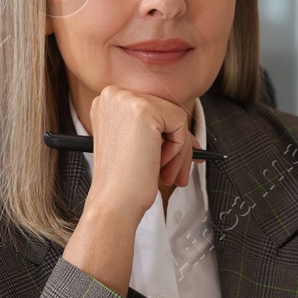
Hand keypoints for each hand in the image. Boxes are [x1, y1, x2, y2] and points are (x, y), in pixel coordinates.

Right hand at [86, 85, 195, 220]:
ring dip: (179, 151)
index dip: (168, 134)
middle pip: (164, 112)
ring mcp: (127, 100)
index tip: (177, 156)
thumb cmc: (123, 182)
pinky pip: (180, 123)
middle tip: (177, 173)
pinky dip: (178, 149)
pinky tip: (160, 166)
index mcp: (107, 103)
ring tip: (169, 176)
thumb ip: (158, 132)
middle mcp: (113, 95)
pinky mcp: (144, 109)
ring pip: (175, 118)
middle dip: (177, 146)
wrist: (113, 202)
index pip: (151, 110)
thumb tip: (190, 138)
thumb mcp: (138, 148)